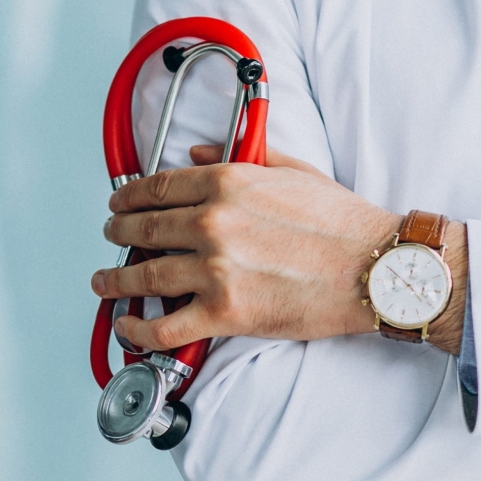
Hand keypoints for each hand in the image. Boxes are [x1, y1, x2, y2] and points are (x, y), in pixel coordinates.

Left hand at [91, 145, 466, 352]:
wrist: (376, 269)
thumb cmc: (342, 224)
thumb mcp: (291, 170)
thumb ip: (240, 157)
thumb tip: (197, 151)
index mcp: (227, 183)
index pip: (158, 187)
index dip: (128, 196)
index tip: (119, 202)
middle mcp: (213, 224)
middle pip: (143, 228)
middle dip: (118, 232)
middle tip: (111, 236)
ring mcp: (215, 271)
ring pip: (144, 277)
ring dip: (115, 280)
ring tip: (104, 281)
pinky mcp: (225, 313)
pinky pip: (164, 327)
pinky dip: (137, 330)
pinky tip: (127, 326)